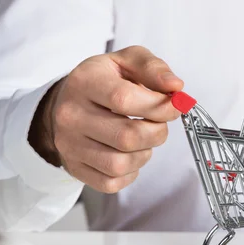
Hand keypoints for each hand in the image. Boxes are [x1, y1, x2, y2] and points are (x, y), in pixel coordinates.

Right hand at [29, 46, 183, 192]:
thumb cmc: (104, 82)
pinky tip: (129, 154)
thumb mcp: (127, 62)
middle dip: (156, 133)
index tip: (174, 106)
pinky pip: (112, 182)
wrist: (68, 103)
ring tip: (142, 139)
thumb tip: (175, 86)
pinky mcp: (75, 168)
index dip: (159, 106)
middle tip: (159, 124)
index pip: (124, 99)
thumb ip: (153, 68)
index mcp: (84, 82)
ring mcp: (70, 145)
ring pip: (120, 164)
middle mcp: (71, 115)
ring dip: (144, 154)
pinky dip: (130, 172)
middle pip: (127, 136)